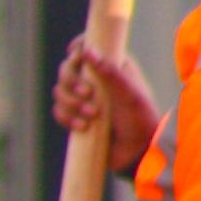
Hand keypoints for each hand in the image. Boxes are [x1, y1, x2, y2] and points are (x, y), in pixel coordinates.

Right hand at [51, 38, 162, 175]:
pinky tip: (83, 127)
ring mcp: (84, 99)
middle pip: (66, 69)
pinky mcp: (76, 117)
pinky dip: (67, 118)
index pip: (87, 47)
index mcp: (112, 66)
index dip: (77, 48)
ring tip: (93, 116)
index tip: (77, 56)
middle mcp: (96, 79)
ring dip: (71, 103)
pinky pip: (59, 112)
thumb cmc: (141, 120)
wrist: (138, 152)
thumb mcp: (130, 94)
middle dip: (71, 82)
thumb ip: (111, 72)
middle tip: (87, 94)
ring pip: (59, 91)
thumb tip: (87, 51)